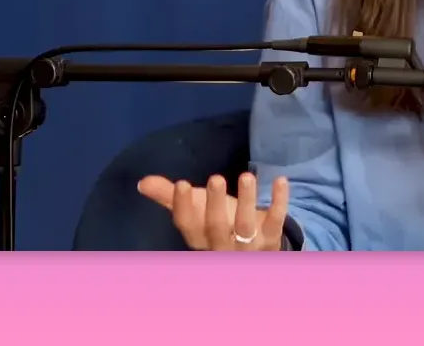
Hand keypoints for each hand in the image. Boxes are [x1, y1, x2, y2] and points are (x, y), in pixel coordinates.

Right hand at [137, 171, 289, 250]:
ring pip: (245, 226)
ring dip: (246, 201)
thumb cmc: (218, 225)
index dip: (183, 207)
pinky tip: (280, 180)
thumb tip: (143, 182)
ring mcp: (248, 246)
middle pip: (216, 228)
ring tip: (246, 176)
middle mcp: (221, 246)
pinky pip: (276, 221)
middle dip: (215, 204)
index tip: (181, 183)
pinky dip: (278, 201)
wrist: (253, 247)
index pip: (187, 226)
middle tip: (215, 178)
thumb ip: (169, 196)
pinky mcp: (271, 239)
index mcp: (199, 239)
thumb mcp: (195, 211)